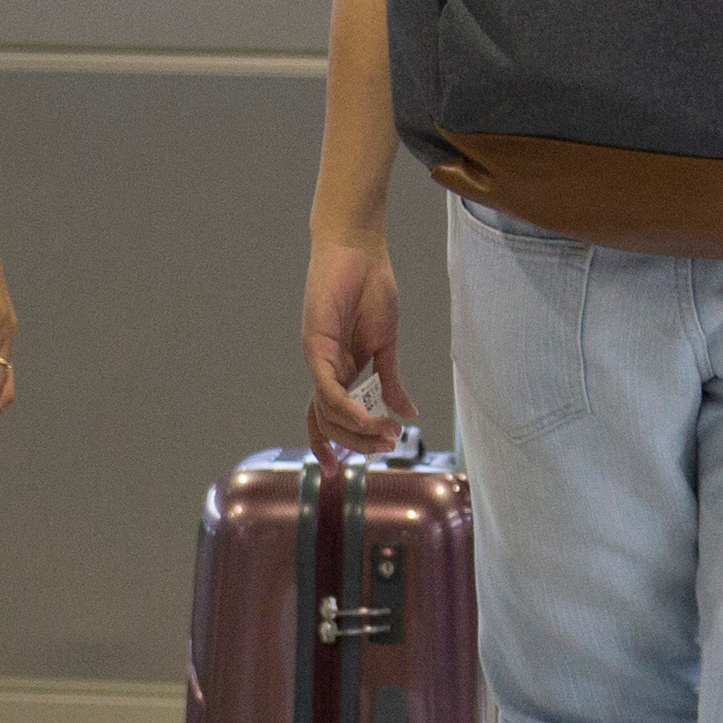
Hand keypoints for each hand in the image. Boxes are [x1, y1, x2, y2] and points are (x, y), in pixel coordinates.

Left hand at [302, 230, 408, 449]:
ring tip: (387, 434)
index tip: (341, 471)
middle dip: (358, 443)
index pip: (327, 419)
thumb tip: (407, 412)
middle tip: (388, 446)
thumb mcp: (387, 344)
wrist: (359, 250)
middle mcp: (324, 370)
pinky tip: (369, 417)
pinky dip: (347, 408)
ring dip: (358, 430)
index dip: (331, 447)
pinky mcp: (315, 345)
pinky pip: (327, 389)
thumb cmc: (371, 290)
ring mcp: (318, 359)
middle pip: (329, 424)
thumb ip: (391, 380)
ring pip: (327, 413)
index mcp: (340, 372)